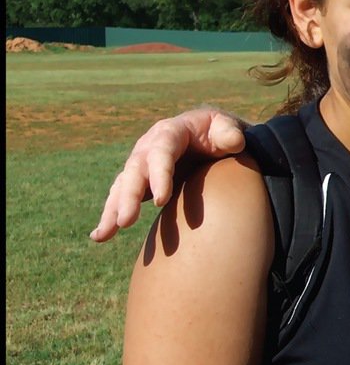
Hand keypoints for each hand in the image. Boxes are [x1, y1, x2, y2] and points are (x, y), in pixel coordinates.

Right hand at [91, 107, 246, 240]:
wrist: (204, 136)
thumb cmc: (216, 132)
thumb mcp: (225, 127)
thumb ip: (230, 133)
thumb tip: (234, 142)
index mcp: (169, 133)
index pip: (162, 152)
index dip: (160, 175)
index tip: (162, 200)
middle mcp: (148, 148)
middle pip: (135, 171)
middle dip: (129, 197)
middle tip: (127, 221)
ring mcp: (141, 165)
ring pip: (122, 187)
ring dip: (112, 210)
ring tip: (104, 234)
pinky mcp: (139, 182)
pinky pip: (120, 198)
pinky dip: (109, 216)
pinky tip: (101, 236)